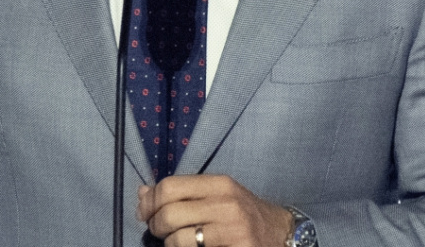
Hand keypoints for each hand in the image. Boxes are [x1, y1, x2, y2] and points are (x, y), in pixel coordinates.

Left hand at [138, 175, 293, 246]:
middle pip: (169, 213)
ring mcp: (232, 231)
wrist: (281, 234)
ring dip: (169, 244)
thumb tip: (143, 193)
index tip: (145, 213)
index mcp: (219, 184)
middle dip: (155, 226)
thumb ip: (183, 192)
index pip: (170, 187)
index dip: (150, 202)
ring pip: (177, 240)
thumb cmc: (243, 214)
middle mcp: (226, 204)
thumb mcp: (218, 194)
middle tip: (159, 232)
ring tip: (176, 243)